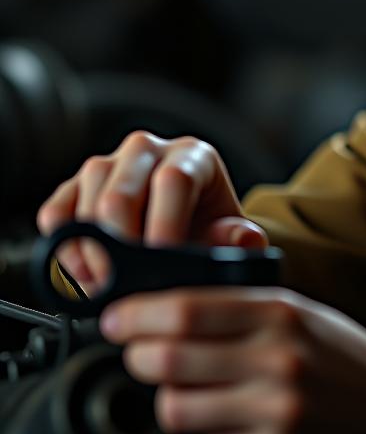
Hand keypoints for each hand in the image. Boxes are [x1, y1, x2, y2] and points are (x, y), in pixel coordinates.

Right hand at [36, 130, 268, 294]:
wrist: (187, 230)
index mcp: (192, 155)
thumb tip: (241, 237)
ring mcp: (110, 164)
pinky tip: (84, 272)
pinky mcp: (76, 186)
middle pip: (123, 189)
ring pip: (88, 195)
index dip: (165, 225)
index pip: (174, 181)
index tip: (162, 262)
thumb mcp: (233, 236)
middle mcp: (148, 150)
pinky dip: (64, 244)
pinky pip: (57, 209)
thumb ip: (241, 239)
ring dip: (92, 248)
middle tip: (127, 283)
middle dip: (121, 244)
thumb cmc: (209, 231)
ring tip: (108, 283)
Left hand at [99, 286, 365, 433]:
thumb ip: (243, 307)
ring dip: (168, 396)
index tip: (117, 317)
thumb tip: (168, 307)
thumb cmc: (342, 355)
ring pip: (176, 406)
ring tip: (187, 387)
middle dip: (138, 355)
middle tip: (139, 353)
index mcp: (282, 312)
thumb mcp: (302, 312)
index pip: (188, 309)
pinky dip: (207, 426)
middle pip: (169, 358)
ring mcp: (274, 409)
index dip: (139, 314)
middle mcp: (277, 358)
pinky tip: (231, 413)